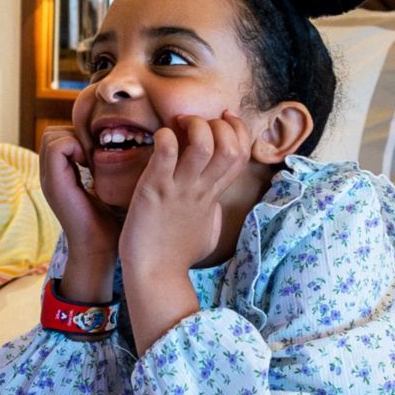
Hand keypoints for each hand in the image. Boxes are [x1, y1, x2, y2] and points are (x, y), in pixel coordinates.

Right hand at [39, 126, 123, 264]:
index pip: (59, 135)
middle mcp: (49, 175)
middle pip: (51, 132)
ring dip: (75, 139)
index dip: (79, 135)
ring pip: (51, 135)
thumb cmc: (110, 222)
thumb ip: (106, 167)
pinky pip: (56, 147)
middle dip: (75, 133)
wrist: (99, 249)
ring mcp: (49, 178)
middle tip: (96, 152)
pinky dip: (74, 146)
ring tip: (93, 159)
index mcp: (60, 175)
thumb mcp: (108, 187)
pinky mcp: (53, 183)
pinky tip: (90, 163)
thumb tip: (129, 144)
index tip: (100, 152)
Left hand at [120, 114, 251, 282]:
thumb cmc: (177, 255)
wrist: (154, 275)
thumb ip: (212, 212)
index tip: (223, 119)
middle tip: (192, 123)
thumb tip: (215, 206)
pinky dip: (165, 137)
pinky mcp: (154, 189)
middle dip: (217, 125)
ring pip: (203, 145)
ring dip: (194, 126)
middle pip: (229, 147)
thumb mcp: (207, 231)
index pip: (240, 154)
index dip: (238, 131)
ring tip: (178, 125)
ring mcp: (179, 189)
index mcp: (213, 195)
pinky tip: (159, 138)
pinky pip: (166, 153)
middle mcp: (201, 189)